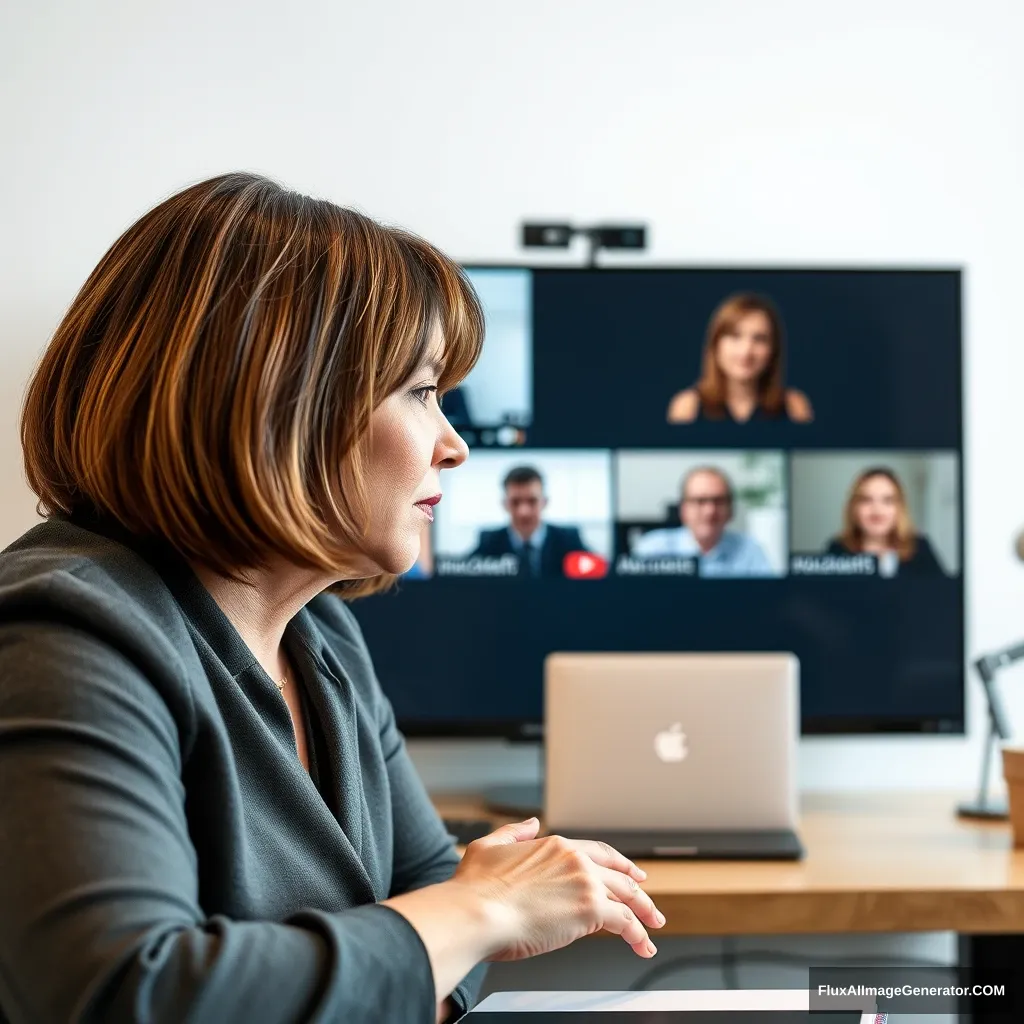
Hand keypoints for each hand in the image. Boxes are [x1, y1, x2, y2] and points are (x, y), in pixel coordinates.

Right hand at [451, 817, 664, 961]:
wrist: (476, 912)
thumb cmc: (474, 888)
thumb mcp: (488, 845)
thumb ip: (512, 832)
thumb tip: (530, 823)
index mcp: (554, 844)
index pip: (598, 852)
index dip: (618, 863)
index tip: (630, 872)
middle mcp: (575, 860)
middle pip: (618, 874)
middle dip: (637, 890)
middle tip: (648, 903)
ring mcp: (585, 883)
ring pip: (626, 897)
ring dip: (644, 914)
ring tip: (652, 929)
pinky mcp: (590, 911)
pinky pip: (625, 923)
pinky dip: (638, 935)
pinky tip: (642, 945)